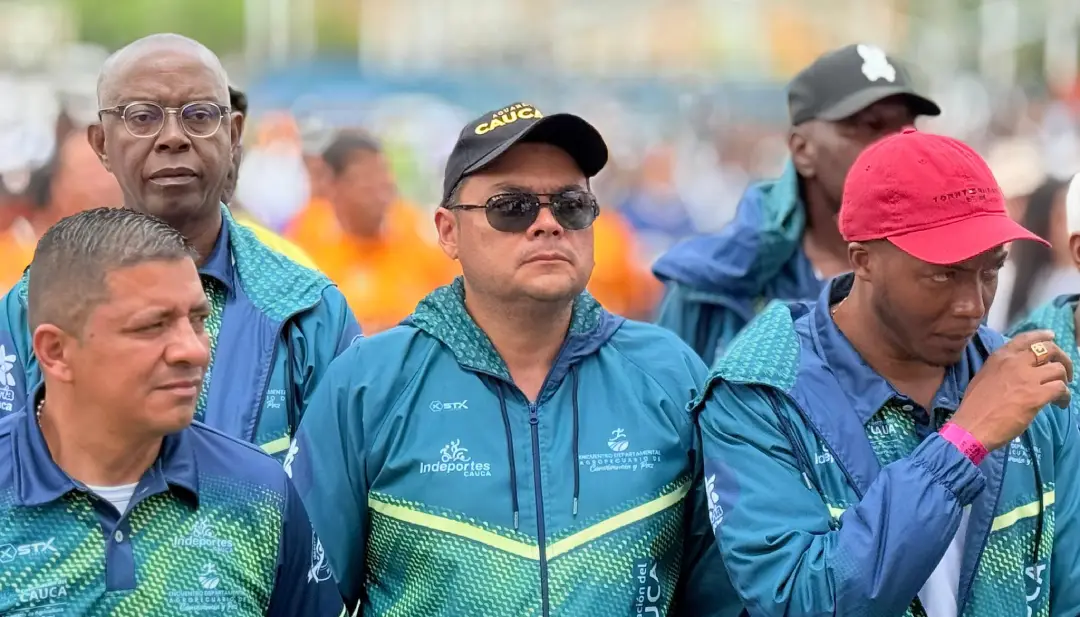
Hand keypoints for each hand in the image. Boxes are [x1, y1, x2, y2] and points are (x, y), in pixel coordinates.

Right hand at [951, 330, 1072, 451]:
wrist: (972, 425)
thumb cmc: (974, 405)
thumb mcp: (984, 376)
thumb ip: (1001, 368)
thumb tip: (1018, 370)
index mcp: (1000, 356)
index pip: (1027, 338)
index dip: (1043, 336)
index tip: (1052, 337)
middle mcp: (1015, 362)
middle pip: (1050, 350)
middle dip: (1063, 359)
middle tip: (1065, 372)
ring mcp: (1027, 378)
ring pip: (1059, 370)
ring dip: (1064, 381)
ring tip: (1060, 392)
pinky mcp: (1037, 395)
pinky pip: (1061, 389)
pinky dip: (1064, 397)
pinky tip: (1059, 404)